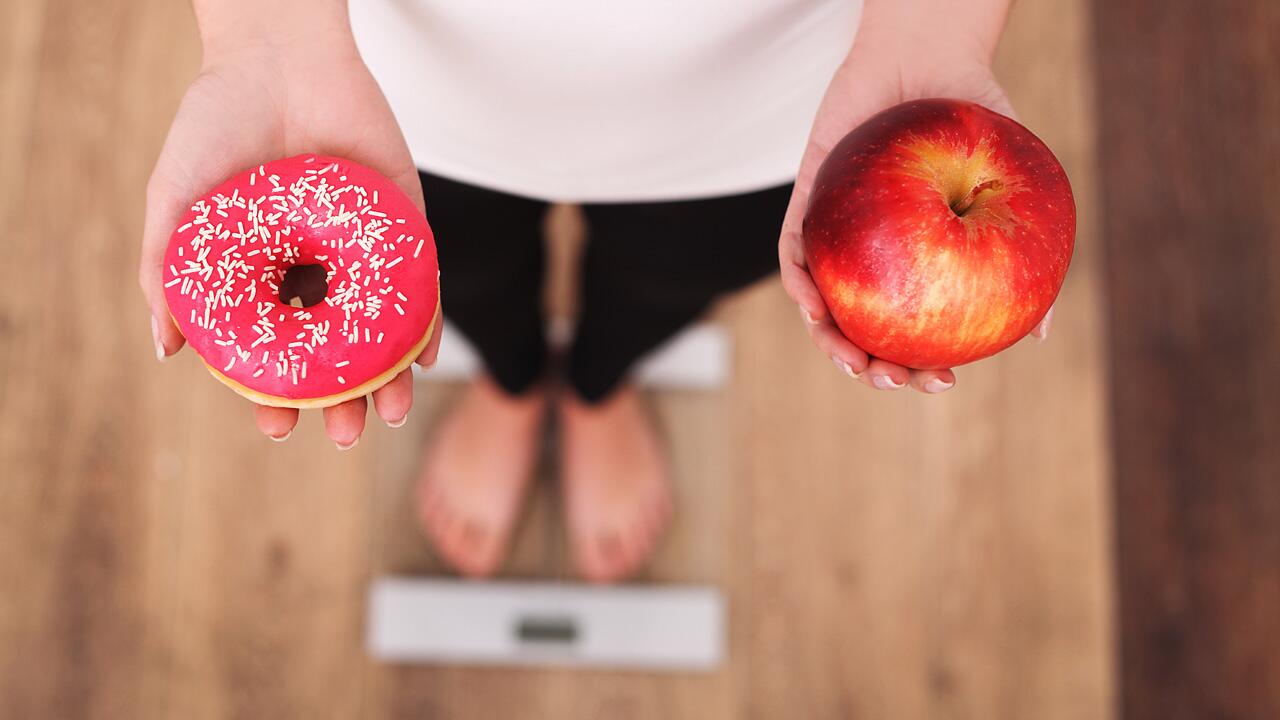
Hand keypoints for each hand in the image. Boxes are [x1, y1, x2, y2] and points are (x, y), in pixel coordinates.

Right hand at [139, 18, 440, 446]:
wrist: (276, 57)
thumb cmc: (216, 125)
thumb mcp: (177, 201)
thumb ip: (166, 272)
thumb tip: (166, 350)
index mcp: (265, 276)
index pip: (276, 351)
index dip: (277, 393)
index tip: (277, 428)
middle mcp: (316, 272)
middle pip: (336, 352)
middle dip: (341, 401)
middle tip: (344, 434)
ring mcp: (362, 252)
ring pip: (381, 330)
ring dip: (387, 377)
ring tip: (386, 413)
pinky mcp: (404, 224)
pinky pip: (421, 283)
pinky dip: (425, 322)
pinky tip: (421, 359)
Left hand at [778, 6, 1050, 393]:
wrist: (929, 57)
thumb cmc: (974, 120)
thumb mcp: (1011, 186)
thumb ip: (1022, 253)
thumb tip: (1041, 332)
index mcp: (918, 262)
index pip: (913, 330)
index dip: (921, 366)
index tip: (941, 382)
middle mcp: (874, 256)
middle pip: (862, 329)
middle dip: (871, 369)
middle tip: (892, 380)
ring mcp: (837, 234)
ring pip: (822, 304)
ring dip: (829, 340)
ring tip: (852, 361)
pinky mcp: (806, 203)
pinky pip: (794, 252)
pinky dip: (800, 283)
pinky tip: (814, 303)